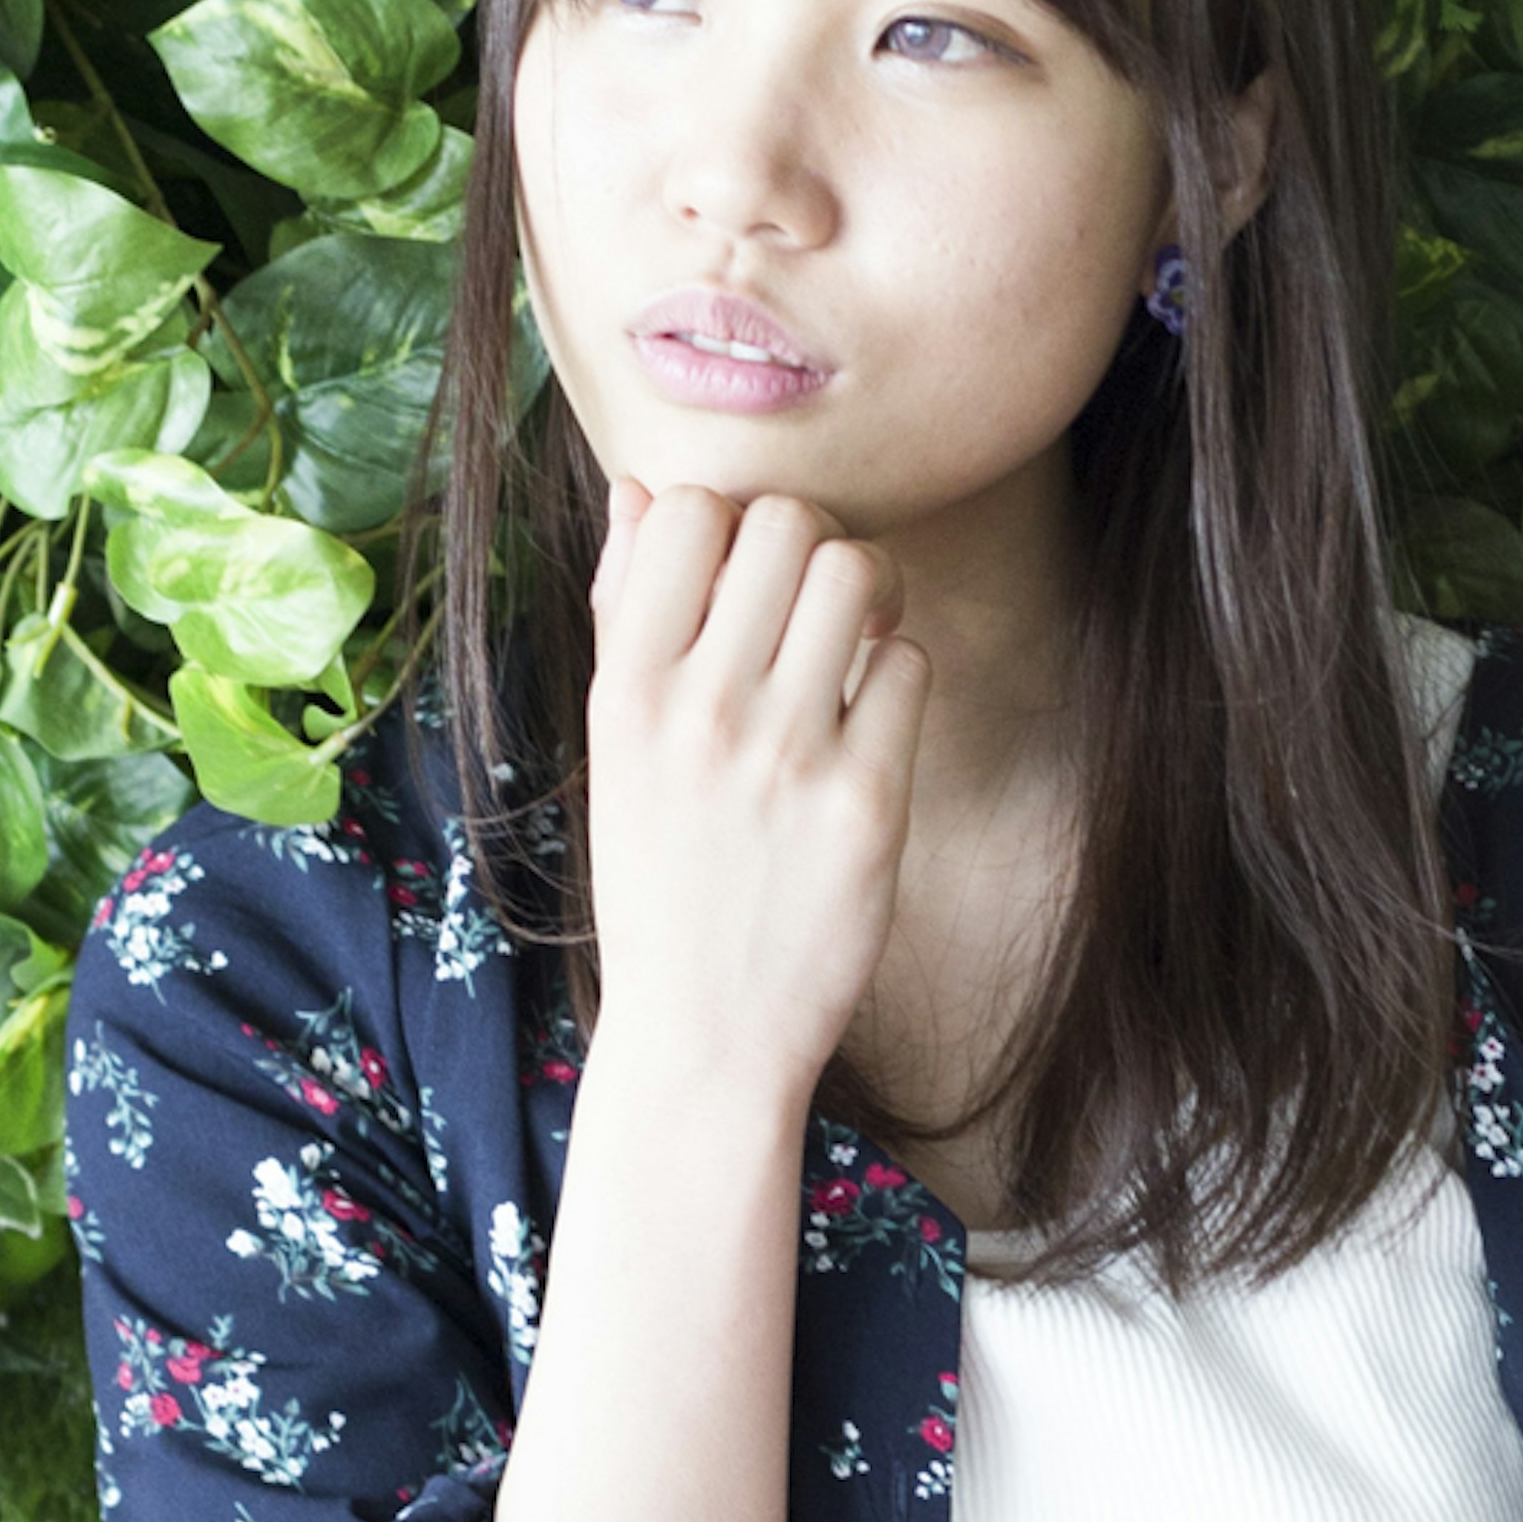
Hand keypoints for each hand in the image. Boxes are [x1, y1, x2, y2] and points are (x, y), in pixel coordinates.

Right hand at [576, 478, 929, 1110]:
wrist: (704, 1032)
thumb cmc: (657, 874)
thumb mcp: (612, 744)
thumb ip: (623, 610)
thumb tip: (641, 489)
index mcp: (626, 688)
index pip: (691, 507)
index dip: (729, 520)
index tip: (741, 574)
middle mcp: (702, 710)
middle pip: (788, 520)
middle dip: (809, 545)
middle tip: (807, 605)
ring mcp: (788, 755)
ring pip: (857, 572)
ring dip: (867, 592)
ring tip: (853, 639)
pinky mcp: (867, 803)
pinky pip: (910, 664)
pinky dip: (899, 674)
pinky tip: (871, 718)